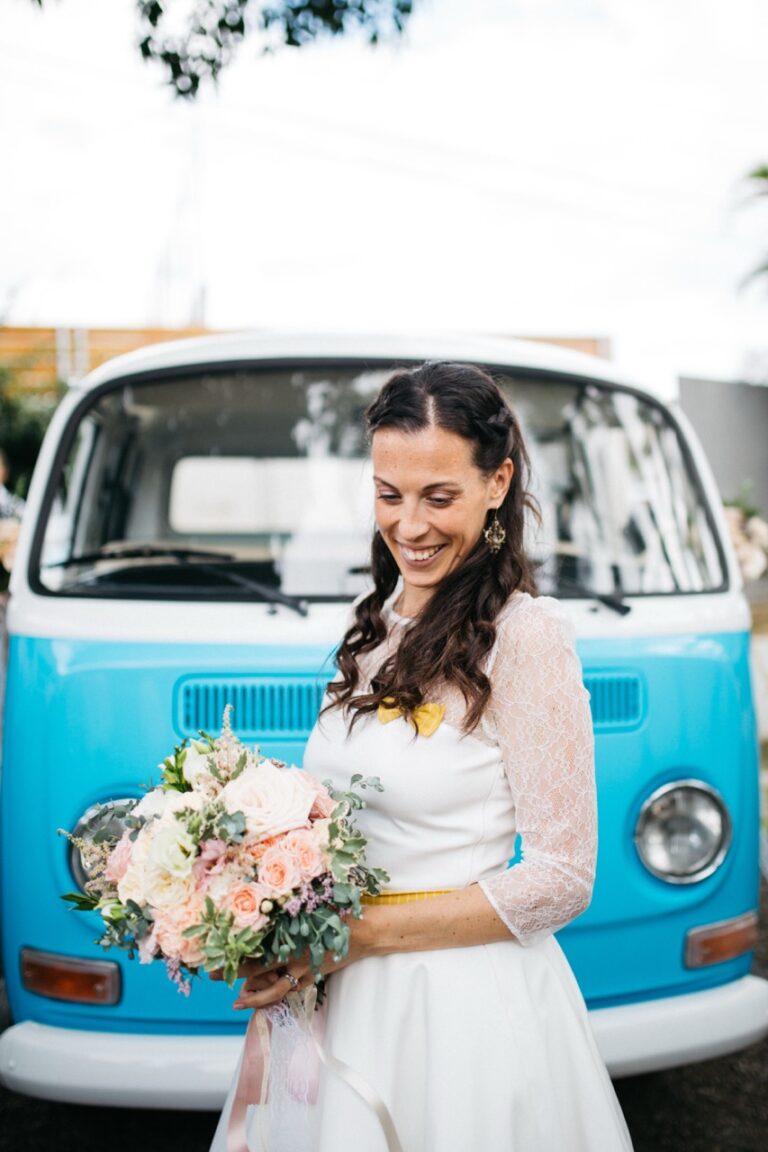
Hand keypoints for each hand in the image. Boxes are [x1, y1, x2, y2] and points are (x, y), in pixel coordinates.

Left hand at [225, 910, 377, 1010]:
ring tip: (235, 1002)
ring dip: (253, 997)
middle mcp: (295, 956)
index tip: (215, 951)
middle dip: (234, 972)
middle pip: (258, 969)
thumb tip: (264, 900)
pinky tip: (264, 997)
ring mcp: (305, 970)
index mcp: (292, 936)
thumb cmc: (340, 911)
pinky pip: (291, 990)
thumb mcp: (313, 903)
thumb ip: (289, 905)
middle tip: (211, 974)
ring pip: (274, 989)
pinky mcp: (314, 976)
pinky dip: (275, 996)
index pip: (256, 948)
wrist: (367, 931)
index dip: (235, 951)